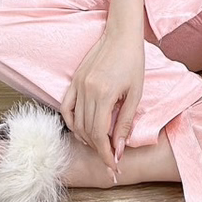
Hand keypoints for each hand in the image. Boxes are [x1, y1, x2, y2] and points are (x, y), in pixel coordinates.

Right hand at [60, 30, 144, 171]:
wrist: (122, 35)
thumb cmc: (133, 62)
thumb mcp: (135, 93)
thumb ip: (125, 122)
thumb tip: (119, 149)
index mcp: (103, 94)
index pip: (98, 134)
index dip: (104, 153)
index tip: (112, 165)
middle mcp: (86, 91)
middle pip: (86, 131)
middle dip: (98, 149)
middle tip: (110, 159)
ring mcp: (77, 86)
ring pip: (75, 123)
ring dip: (86, 138)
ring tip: (100, 145)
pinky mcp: (73, 82)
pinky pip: (66, 109)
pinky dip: (72, 123)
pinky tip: (82, 130)